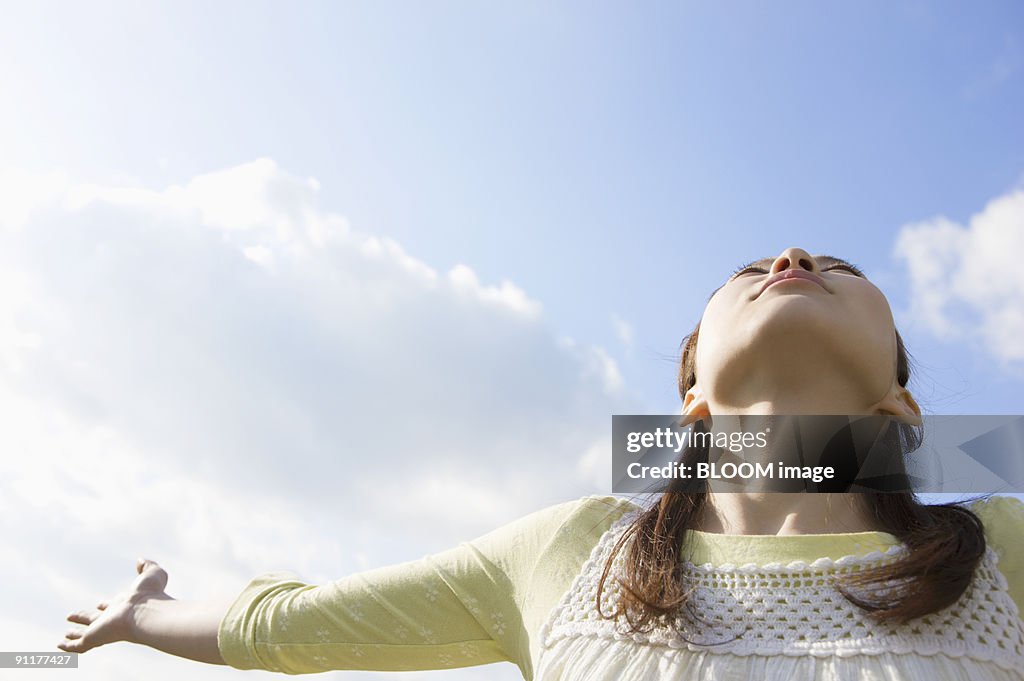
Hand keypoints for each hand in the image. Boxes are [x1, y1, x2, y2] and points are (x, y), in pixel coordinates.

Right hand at [58, 558, 172, 653]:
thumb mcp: (152, 574)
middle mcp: (112, 618)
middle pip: (95, 619)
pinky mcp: (95, 638)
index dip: (106, 605)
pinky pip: (79, 645)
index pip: (112, 606)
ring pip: (86, 634)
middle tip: (72, 617)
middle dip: (84, 617)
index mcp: (124, 605)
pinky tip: (60, 646)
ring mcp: (103, 629)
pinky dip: (69, 647)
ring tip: (65, 635)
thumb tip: (140, 560)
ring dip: (75, 634)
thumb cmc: (151, 594)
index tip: (100, 604)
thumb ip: (147, 566)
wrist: (146, 613)